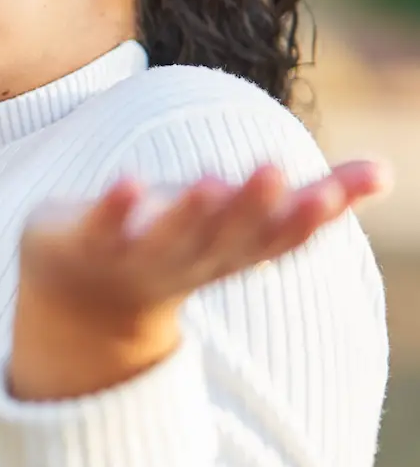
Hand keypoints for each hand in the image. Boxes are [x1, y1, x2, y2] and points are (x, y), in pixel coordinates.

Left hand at [9, 159, 390, 400]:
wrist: (80, 295)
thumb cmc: (175, 241)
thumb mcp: (241, 224)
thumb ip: (312, 198)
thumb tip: (386, 171)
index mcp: (232, 252)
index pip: (276, 238)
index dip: (305, 218)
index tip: (332, 191)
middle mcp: (189, 259)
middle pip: (225, 237)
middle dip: (250, 208)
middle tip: (275, 171)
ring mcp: (135, 255)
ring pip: (168, 238)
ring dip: (190, 214)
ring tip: (213, 180)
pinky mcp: (85, 241)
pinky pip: (102, 227)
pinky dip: (114, 207)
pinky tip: (127, 181)